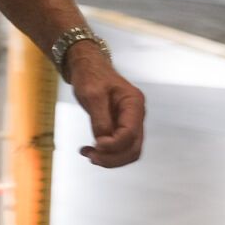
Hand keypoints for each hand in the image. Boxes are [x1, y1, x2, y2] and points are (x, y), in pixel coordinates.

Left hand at [68, 46, 144, 167]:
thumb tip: (103, 142)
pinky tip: (90, 150)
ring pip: (128, 151)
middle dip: (113, 157)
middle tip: (91, 157)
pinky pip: (119, 147)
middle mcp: (137, 115)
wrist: (87, 66)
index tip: (95, 145)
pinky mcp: (121, 127)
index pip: (131, 133)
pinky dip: (107, 153)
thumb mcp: (92, 94)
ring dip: (110, 158)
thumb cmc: (90, 75)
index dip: (114, 144)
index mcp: (134, 104)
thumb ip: (100, 119)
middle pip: (134, 148)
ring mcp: (131, 122)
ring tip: (88, 154)